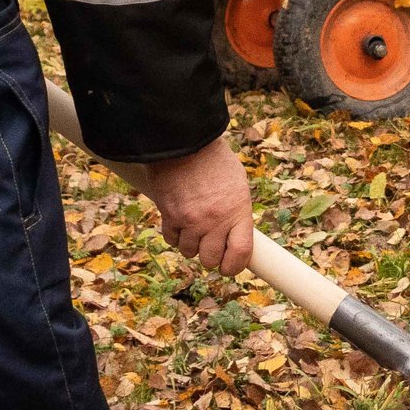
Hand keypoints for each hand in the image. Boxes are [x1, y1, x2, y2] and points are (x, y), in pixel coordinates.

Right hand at [135, 137, 254, 274]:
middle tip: (210, 244)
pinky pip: (171, 239)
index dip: (234, 266)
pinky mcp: (169, 216)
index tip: (229, 266)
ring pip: (189, 252)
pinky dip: (174, 234)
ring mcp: (191, 220)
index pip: (240, 254)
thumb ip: (237, 212)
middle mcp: (215, 220)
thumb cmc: (215, 161)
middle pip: (211, 260)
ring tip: (193, 226)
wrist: (186, 142)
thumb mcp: (237, 184)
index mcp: (238, 211)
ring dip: (191, 243)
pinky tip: (178, 220)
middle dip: (210, 255)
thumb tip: (237, 235)